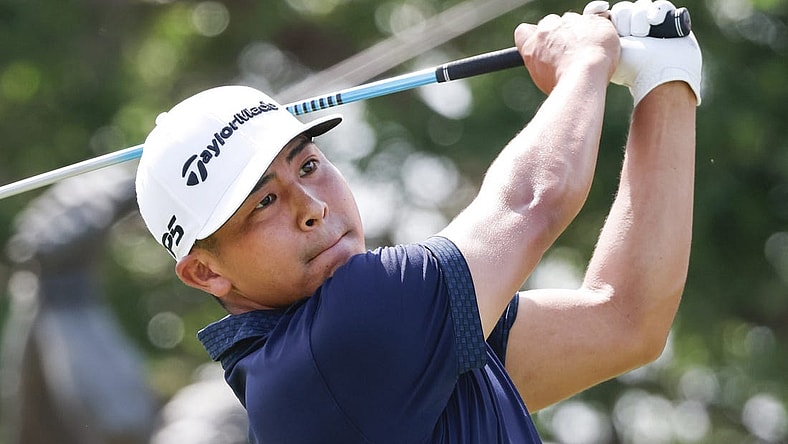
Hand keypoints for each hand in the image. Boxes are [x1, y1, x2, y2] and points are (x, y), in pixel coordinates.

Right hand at [514, 12, 619, 93]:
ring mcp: (572, 22)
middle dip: (561, 35)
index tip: (544, 47)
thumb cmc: (564, 84)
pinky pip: (599, 23)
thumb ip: (542, 62)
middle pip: (552, 23)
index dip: (535, 37)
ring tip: (588, 54)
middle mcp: (549, 27)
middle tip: (571, 53)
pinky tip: (602, 50)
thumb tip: (549, 65)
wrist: (584, 78)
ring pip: (575, 21)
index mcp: (532, 43)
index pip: (524, 31)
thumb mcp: (542, 78)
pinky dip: (601, 34)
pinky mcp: (594, 21)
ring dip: (581, 33)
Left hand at [584, 0, 702, 104]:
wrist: (659, 74)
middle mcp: (633, 30)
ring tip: (644, 34)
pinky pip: (661, 6)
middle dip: (627, 20)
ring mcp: (651, 26)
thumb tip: (595, 11)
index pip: (612, 15)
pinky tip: (654, 20)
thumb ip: (598, 31)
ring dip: (641, 19)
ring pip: (641, 6)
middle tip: (633, 35)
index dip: (614, 17)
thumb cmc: (632, 67)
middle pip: (625, 9)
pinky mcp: (669, 22)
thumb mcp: (608, 51)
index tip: (617, 27)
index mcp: (617, 37)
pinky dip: (658, 10)